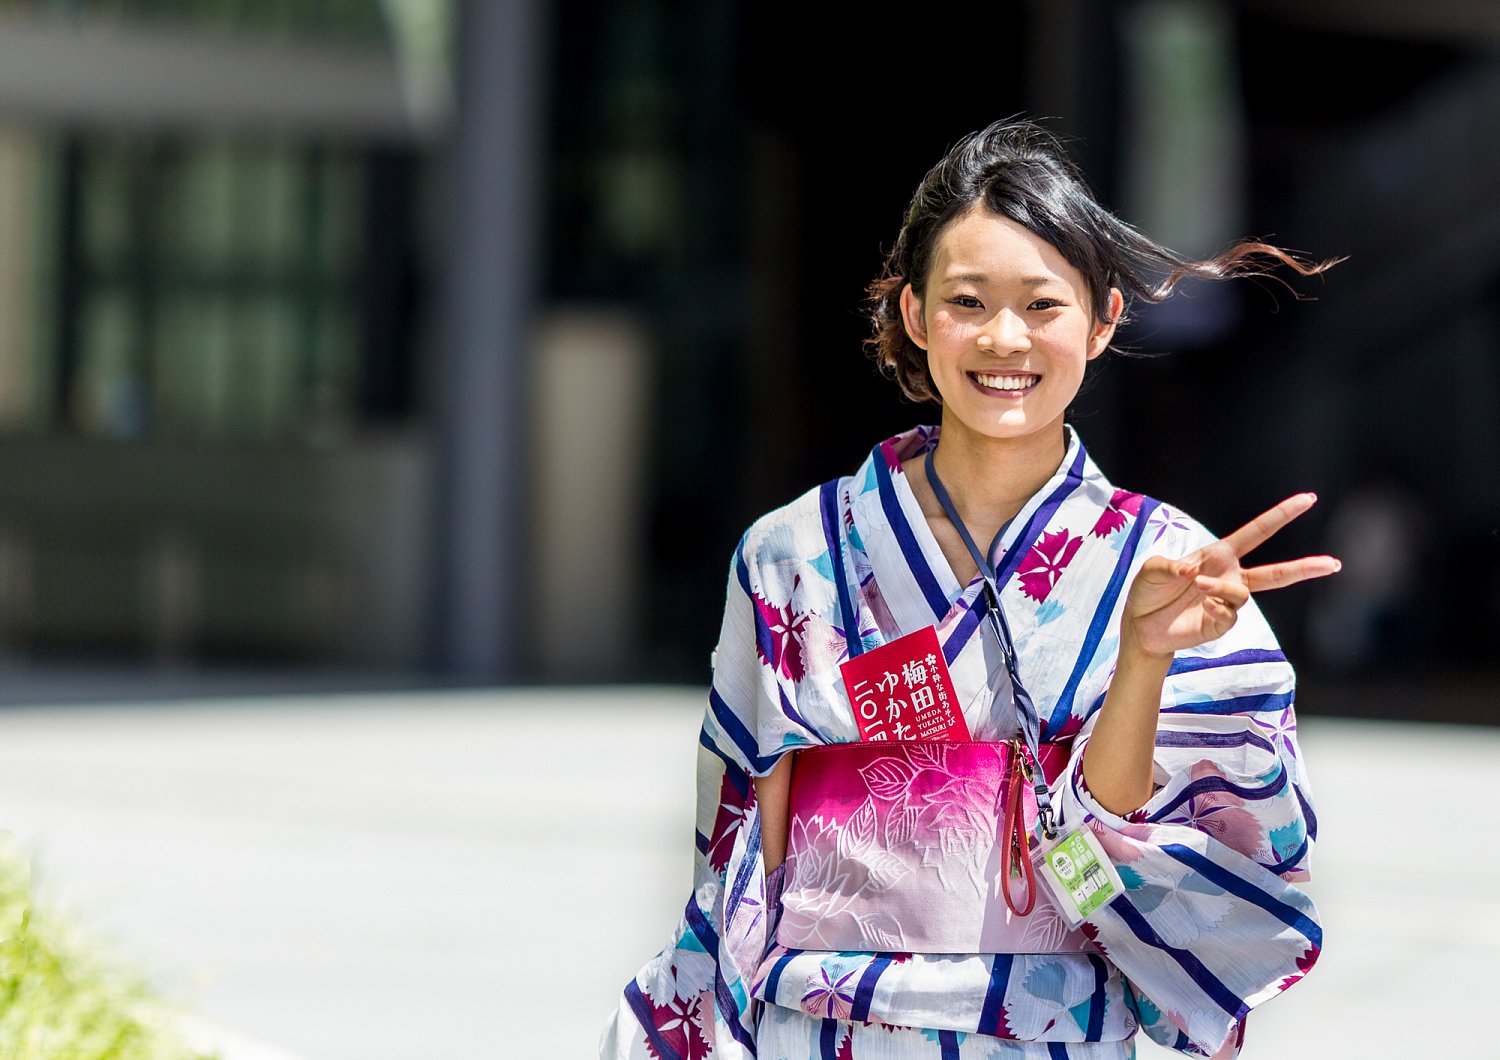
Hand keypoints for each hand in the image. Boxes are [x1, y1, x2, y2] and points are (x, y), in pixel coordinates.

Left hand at [1121, 493, 1340, 659]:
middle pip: (1276, 573)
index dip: (1282, 515)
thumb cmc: (1148, 592)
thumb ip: (1169, 566)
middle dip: (1305, 568)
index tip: (1309, 499)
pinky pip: (1230, 614)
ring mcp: (1227, 602)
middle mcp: (1230, 577)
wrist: (1140, 625)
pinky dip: (1216, 607)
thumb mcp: (1152, 570)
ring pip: (1243, 593)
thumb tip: (1193, 573)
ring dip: (1221, 587)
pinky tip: (1201, 606)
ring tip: (1198, 587)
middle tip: (1334, 563)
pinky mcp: (1221, 624)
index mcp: (1219, 555)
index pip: (1257, 532)